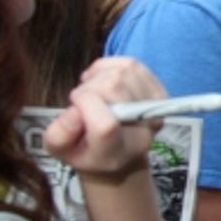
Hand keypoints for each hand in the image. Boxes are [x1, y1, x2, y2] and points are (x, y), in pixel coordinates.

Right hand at [43, 57, 166, 178]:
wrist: (121, 154)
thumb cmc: (88, 152)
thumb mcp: (62, 151)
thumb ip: (60, 135)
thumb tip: (75, 112)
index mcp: (115, 152)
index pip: (106, 124)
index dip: (85, 104)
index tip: (74, 106)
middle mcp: (142, 132)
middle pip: (116, 88)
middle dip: (89, 87)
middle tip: (81, 99)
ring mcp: (155, 111)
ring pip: (124, 72)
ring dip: (99, 76)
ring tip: (91, 91)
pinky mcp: (160, 94)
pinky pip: (133, 65)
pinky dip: (111, 66)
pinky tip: (101, 79)